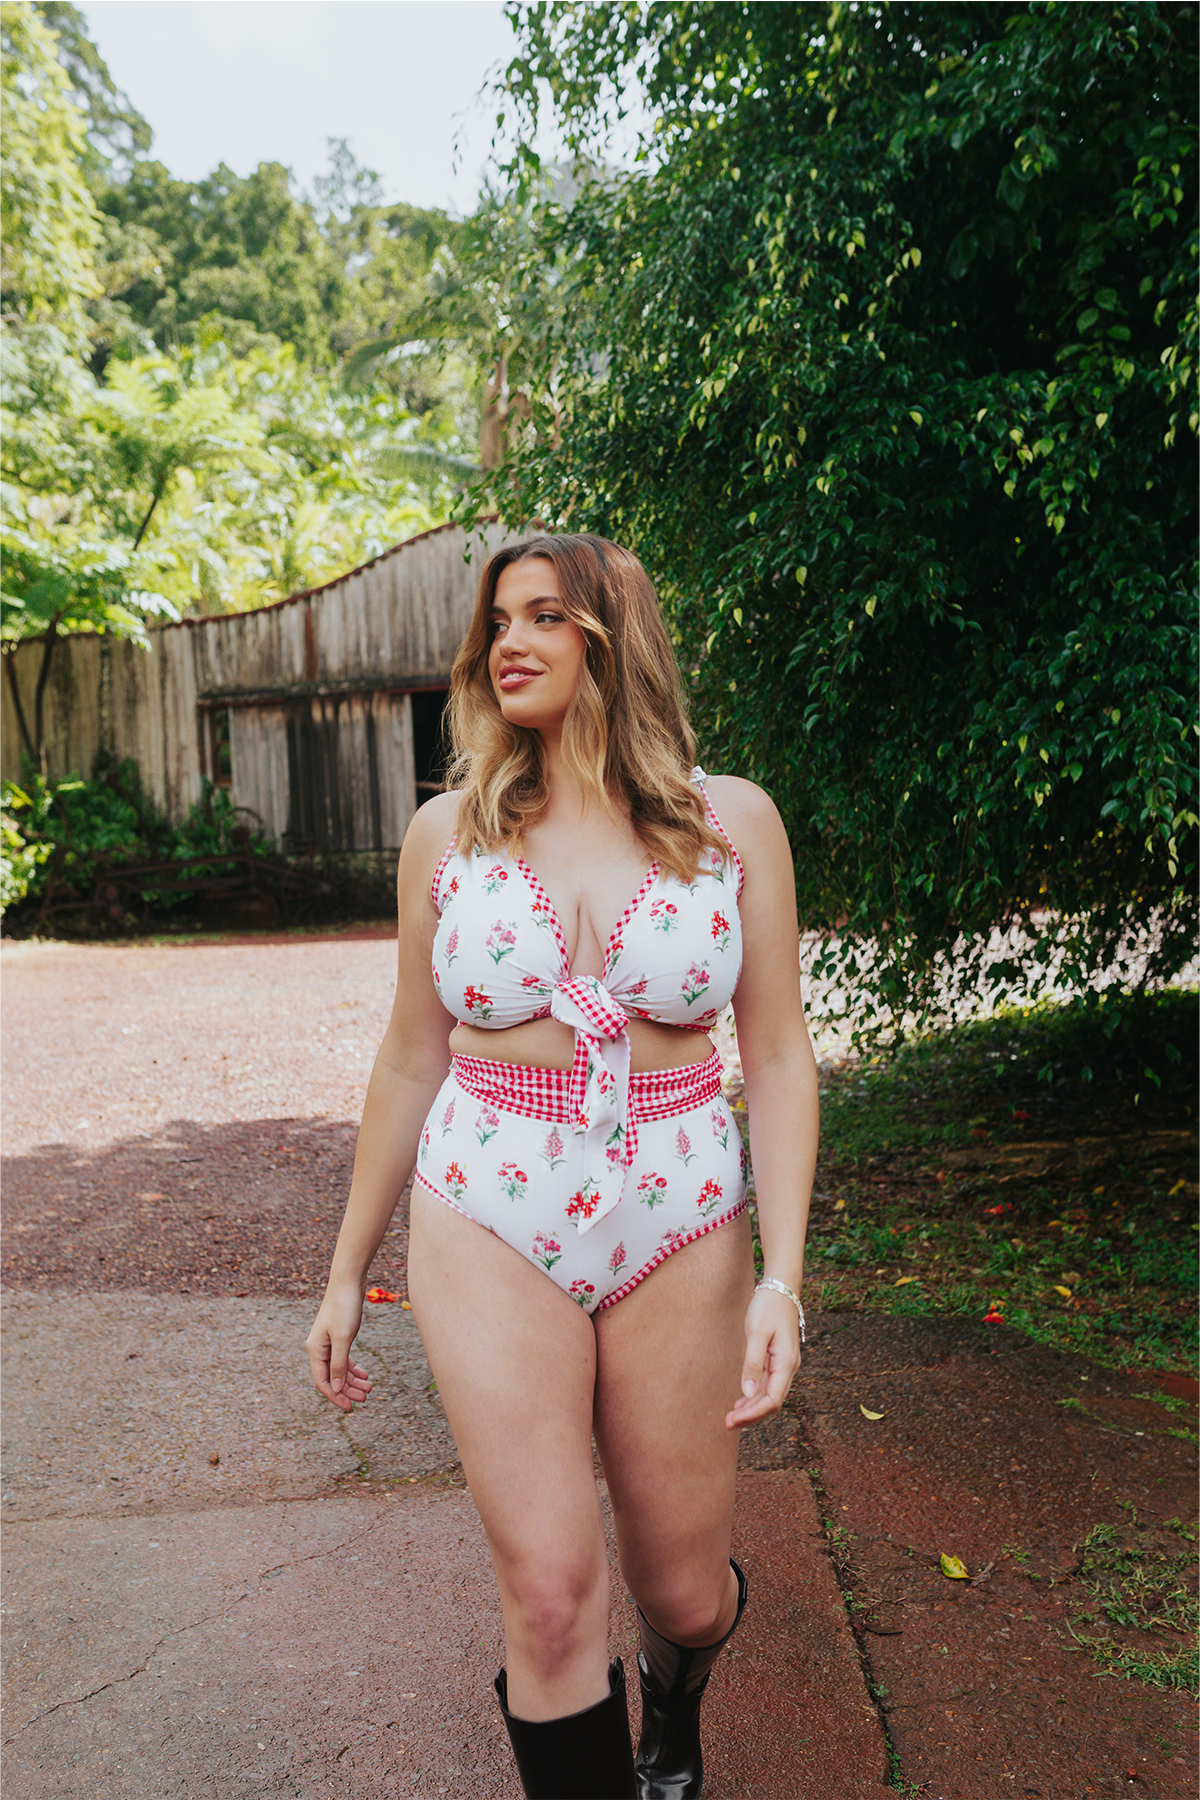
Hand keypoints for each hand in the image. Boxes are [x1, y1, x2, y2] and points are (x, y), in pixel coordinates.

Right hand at [306, 1280, 372, 1412]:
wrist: (348, 1282)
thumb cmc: (344, 1307)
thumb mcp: (343, 1338)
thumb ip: (339, 1364)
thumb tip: (335, 1388)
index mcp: (315, 1350)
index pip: (323, 1382)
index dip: (335, 1396)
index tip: (350, 1407)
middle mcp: (319, 1349)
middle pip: (332, 1378)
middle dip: (347, 1390)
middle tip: (365, 1398)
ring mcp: (329, 1343)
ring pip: (339, 1370)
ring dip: (352, 1381)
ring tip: (369, 1388)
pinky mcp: (338, 1337)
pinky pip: (343, 1359)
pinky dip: (353, 1368)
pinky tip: (364, 1375)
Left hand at [724, 1287, 800, 1429]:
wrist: (781, 1287)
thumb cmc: (768, 1307)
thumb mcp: (757, 1333)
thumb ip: (753, 1363)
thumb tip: (748, 1392)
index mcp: (786, 1363)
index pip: (772, 1400)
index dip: (753, 1414)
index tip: (732, 1420)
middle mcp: (789, 1368)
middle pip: (772, 1403)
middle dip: (751, 1416)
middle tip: (727, 1424)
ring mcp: (785, 1364)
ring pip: (770, 1395)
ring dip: (753, 1408)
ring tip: (732, 1417)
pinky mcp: (779, 1360)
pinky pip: (769, 1385)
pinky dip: (756, 1396)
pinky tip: (742, 1400)